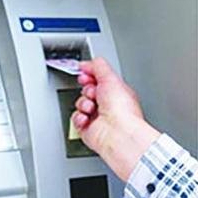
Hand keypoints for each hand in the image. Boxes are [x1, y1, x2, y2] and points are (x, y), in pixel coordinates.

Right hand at [72, 58, 159, 179]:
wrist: (118, 133)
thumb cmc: (122, 110)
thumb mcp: (111, 78)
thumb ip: (98, 66)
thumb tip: (86, 63)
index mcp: (116, 91)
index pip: (99, 78)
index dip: (90, 74)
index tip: (85, 73)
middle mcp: (108, 104)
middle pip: (88, 89)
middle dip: (87, 89)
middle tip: (93, 93)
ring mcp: (97, 117)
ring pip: (80, 103)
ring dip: (83, 104)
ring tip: (92, 108)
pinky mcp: (88, 128)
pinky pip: (75, 118)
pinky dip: (79, 117)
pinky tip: (87, 119)